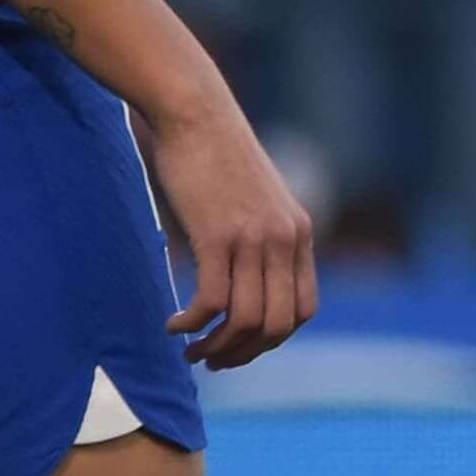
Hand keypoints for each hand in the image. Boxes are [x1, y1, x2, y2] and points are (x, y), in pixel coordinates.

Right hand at [144, 97, 317, 369]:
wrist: (197, 115)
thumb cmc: (217, 158)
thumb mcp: (255, 202)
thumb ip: (260, 240)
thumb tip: (245, 282)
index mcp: (299, 234)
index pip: (303, 309)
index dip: (273, 338)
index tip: (241, 345)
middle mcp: (285, 240)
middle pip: (278, 325)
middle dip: (244, 353)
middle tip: (212, 360)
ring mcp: (254, 239)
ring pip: (246, 320)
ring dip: (215, 346)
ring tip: (190, 351)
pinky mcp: (218, 235)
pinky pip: (211, 301)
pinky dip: (191, 323)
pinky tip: (173, 324)